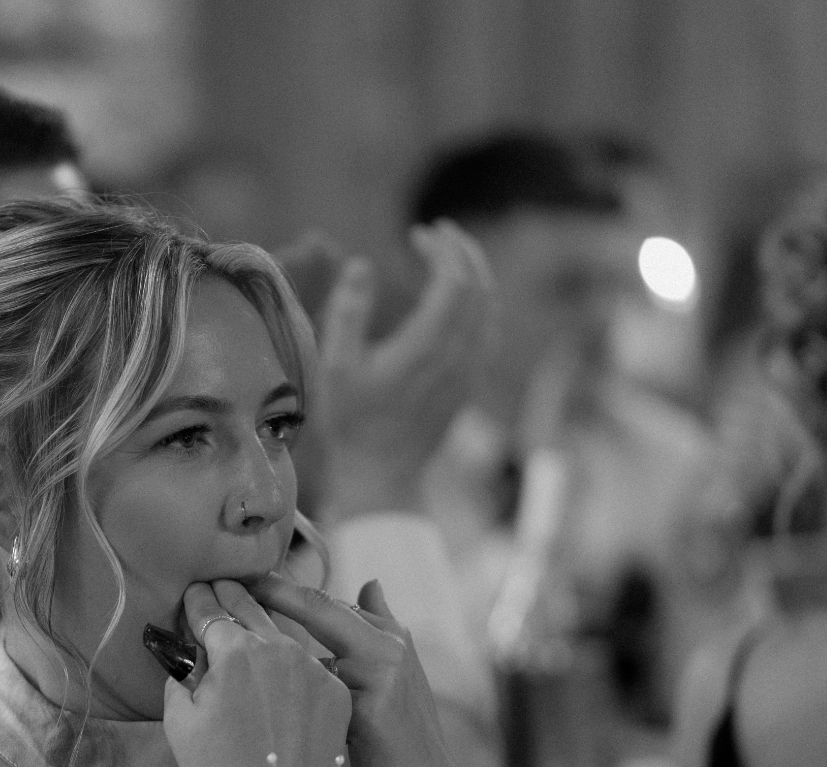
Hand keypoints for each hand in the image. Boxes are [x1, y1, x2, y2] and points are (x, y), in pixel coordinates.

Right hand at [162, 580, 350, 766]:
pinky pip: (309, 667)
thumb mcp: (180, 721)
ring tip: (252, 619)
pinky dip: (293, 663)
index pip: (212, 611)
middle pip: (250, 609)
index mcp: (236, 652)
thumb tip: (192, 657)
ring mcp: (312, 670)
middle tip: (220, 586)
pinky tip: (283, 668)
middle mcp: (279, 649)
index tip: (194, 591)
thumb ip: (182, 677)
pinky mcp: (335, 693)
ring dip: (265, 626)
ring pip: (284, 635)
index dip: (199, 599)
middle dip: (232, 596)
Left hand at [248, 573, 469, 766]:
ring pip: (306, 650)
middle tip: (226, 586)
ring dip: (263, 647)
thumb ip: (380, 627)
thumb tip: (370, 582)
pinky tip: (246, 698)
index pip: (325, 601)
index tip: (243, 578)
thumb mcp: (397, 675)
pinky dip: (277, 695)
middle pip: (318, 607)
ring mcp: (380, 676)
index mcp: (391, 636)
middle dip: (270, 595)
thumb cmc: (404, 737)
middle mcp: (387, 647)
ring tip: (224, 642)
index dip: (281, 587)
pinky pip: (311, 695)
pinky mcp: (369, 711)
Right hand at [314, 221, 492, 518]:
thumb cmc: (352, 422)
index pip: (455, 280)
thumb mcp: (336, 365)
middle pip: (479, 287)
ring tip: (449, 256)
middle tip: (436, 232)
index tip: (417, 234)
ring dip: (474, 274)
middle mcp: (458, 355)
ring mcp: (470, 370)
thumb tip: (362, 264)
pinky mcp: (471, 382)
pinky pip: (488, 328)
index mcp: (428, 347)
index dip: (442, 249)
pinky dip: (479, 301)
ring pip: (490, 307)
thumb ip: (348, 310)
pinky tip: (459, 297)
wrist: (382, 473)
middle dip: (461, 252)